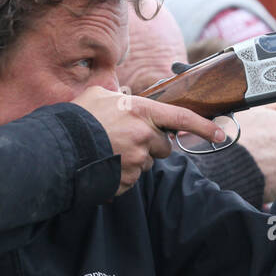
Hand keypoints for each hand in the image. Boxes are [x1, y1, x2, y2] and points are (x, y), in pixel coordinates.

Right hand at [73, 87, 225, 195]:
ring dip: (134, 160)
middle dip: (151, 145)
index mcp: (140, 111)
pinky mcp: (126, 181)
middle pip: (163, 146)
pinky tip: (104, 164)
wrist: (55, 149)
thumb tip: (128, 93)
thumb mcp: (99, 95)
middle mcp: (143, 136)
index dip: (203, 126)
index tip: (221, 134)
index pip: (180, 117)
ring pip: (147, 163)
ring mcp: (135, 161)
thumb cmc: (76, 120)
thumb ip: (121, 95)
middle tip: (125, 139)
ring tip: (109, 151)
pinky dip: (121, 174)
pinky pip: (132, 179)